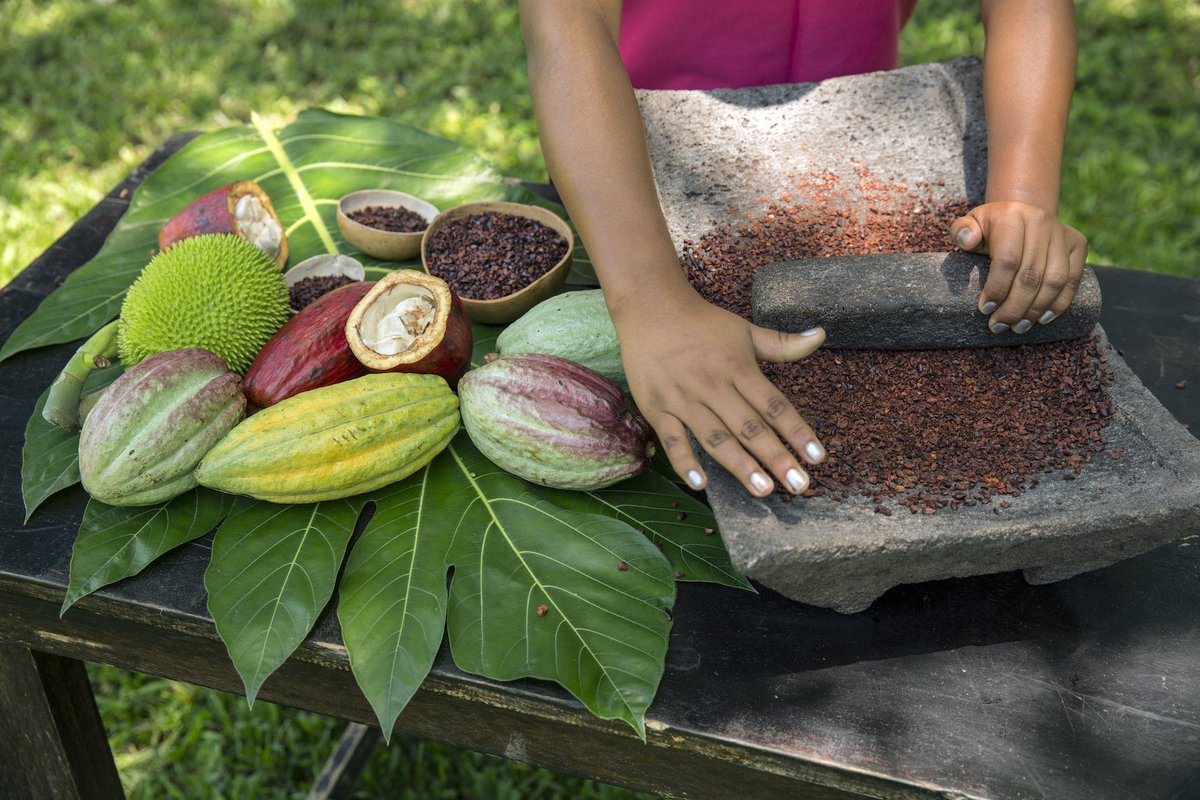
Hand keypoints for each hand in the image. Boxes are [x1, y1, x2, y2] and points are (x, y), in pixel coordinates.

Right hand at [613, 288, 825, 497]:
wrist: (650, 307)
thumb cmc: (702, 323)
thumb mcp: (745, 330)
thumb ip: (783, 344)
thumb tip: (821, 335)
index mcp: (739, 368)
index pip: (774, 405)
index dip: (797, 431)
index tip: (817, 457)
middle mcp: (714, 385)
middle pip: (750, 427)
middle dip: (776, 457)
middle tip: (799, 485)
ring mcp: (684, 398)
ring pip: (716, 437)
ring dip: (740, 465)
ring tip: (763, 490)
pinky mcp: (657, 407)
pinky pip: (672, 439)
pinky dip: (685, 461)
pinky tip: (701, 483)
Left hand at [950, 200, 1086, 333]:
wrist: (1023, 212)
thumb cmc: (991, 226)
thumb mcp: (971, 223)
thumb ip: (962, 231)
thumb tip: (967, 240)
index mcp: (1012, 216)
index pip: (1008, 260)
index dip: (997, 288)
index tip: (985, 309)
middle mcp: (1041, 222)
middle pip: (1031, 275)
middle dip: (1014, 307)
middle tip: (999, 326)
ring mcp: (1062, 234)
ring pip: (1054, 280)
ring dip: (1036, 310)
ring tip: (1018, 327)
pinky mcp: (1078, 245)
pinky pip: (1072, 280)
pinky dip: (1059, 303)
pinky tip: (1042, 319)